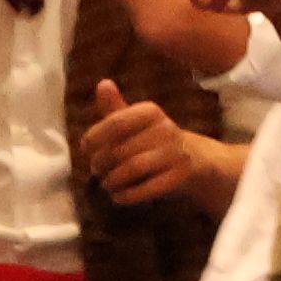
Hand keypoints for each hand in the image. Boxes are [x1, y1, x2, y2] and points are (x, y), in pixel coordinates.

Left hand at [77, 79, 230, 208]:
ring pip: (133, 168)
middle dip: (101, 163)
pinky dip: (128, 195)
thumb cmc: (153, 139)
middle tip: (95, 170)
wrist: (194, 160)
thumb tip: (102, 84)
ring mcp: (176, 153)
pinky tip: (118, 196)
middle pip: (121, 149)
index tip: (85, 148)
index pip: (116, 122)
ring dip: (112, 180)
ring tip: (106, 183)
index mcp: (150, 111)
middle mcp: (166, 129)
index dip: (95, 137)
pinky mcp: (181, 176)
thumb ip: (115, 108)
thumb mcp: (135, 121)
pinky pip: (148, 188)